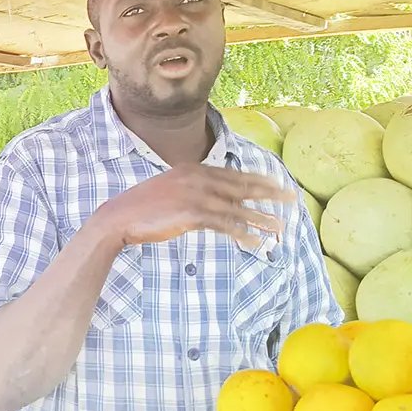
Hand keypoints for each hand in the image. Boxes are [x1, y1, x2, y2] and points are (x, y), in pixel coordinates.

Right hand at [94, 164, 292, 251]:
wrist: (119, 217)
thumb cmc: (143, 207)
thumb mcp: (170, 190)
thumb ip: (192, 190)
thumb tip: (211, 201)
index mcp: (193, 169)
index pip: (233, 174)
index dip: (258, 180)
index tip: (276, 185)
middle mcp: (198, 177)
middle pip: (242, 186)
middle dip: (270, 193)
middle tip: (292, 198)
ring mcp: (195, 194)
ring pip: (237, 207)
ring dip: (261, 218)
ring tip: (280, 227)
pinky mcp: (192, 213)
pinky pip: (225, 224)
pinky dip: (242, 233)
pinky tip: (256, 241)